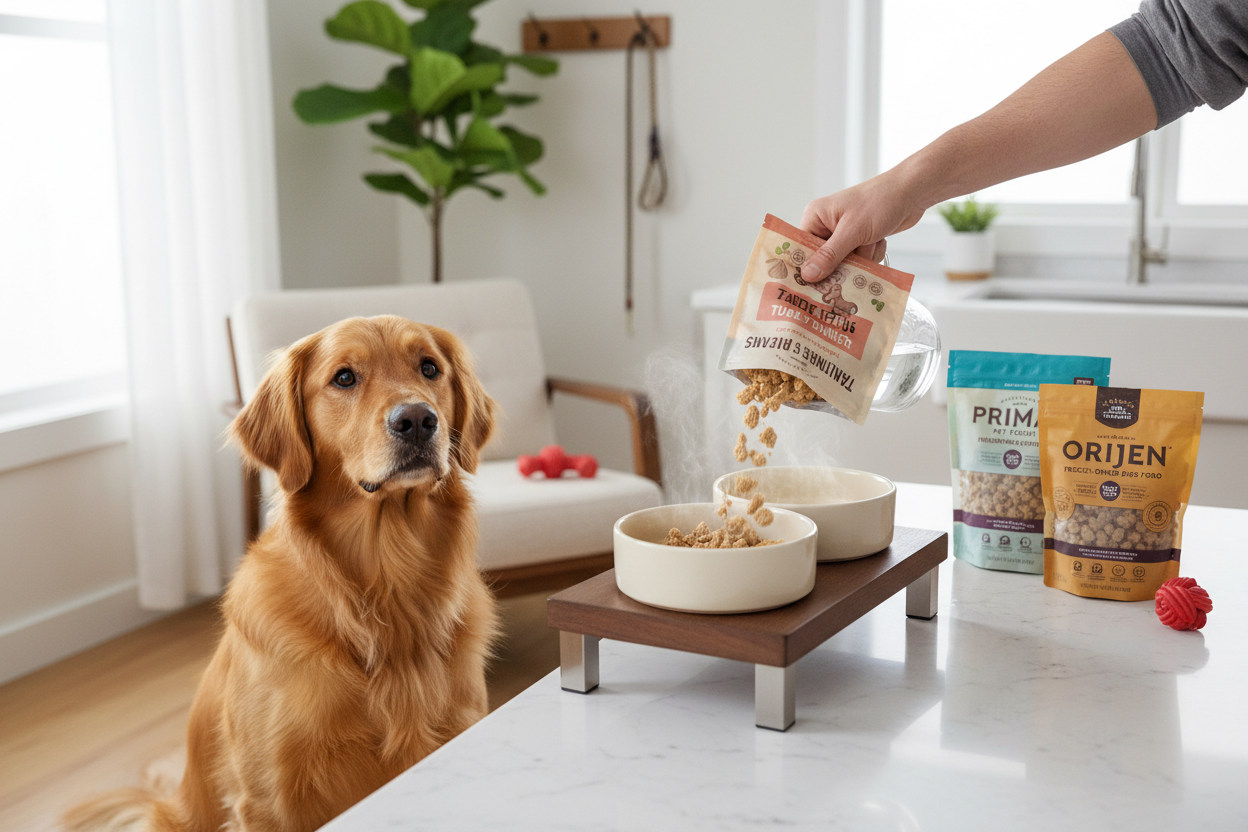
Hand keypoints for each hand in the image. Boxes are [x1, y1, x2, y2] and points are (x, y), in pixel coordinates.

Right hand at [798, 172, 928, 281]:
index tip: (813, 285)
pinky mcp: (859, 240)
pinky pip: (859, 260)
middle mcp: (826, 226)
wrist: (911, 192)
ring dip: (862, 257)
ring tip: (872, 240)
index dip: (806, 267)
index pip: (801, 248)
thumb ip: (829, 255)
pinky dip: (871, 254)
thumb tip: (807, 275)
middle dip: (842, 262)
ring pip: (844, 263)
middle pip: (824, 260)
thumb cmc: (879, 201)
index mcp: (816, 217)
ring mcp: (844, 234)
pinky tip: (879, 240)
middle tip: (854, 260)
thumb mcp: (852, 230)